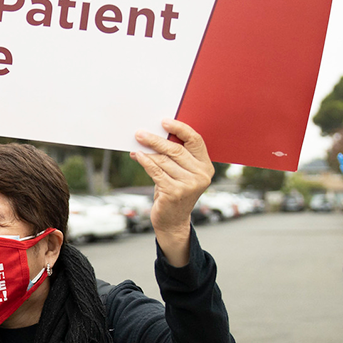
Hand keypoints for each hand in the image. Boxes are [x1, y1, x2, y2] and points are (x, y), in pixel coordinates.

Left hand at [131, 119, 214, 266]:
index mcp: (206, 166)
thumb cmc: (174, 191)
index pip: (196, 140)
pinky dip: (145, 162)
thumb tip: (153, 135)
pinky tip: (137, 156)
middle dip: (156, 140)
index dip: (180, 129)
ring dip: (147, 151)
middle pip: (176, 150)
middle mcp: (201, 175)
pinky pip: (156, 171)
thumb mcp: (180, 173)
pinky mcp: (175, 192)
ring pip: (164, 160)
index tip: (164, 122)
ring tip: (136, 145)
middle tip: (140, 133)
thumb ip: (175, 156)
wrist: (173, 220)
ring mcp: (189, 185)